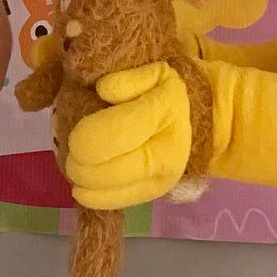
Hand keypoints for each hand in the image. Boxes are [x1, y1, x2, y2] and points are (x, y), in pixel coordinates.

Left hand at [67, 61, 197, 210]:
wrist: (201, 121)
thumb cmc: (168, 93)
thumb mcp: (154, 73)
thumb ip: (127, 79)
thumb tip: (103, 90)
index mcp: (162, 114)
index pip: (108, 135)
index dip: (83, 137)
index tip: (76, 132)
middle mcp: (163, 153)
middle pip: (102, 169)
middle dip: (78, 162)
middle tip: (75, 150)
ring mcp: (160, 180)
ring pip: (105, 191)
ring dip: (83, 179)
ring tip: (81, 165)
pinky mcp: (154, 194)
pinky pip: (114, 203)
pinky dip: (92, 197)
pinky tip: (84, 187)